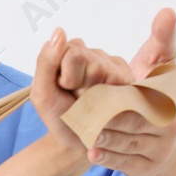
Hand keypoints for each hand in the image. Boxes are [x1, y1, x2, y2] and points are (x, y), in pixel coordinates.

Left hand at [31, 27, 135, 165]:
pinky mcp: (131, 82)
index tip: (64, 90)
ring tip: (92, 105)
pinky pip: (123, 86)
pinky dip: (112, 102)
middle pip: (92, 62)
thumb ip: (46, 62)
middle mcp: (95, 54)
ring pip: (109, 74)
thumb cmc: (61, 117)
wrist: (80, 142)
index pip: (72, 53)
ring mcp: (116, 66)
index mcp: (71, 52)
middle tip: (78, 101)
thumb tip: (59, 32)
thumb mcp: (43, 94)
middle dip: (82, 87)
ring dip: (97, 95)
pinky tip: (106, 108)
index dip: (67, 78)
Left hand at [89, 6, 175, 175]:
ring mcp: (159, 148)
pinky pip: (126, 162)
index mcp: (171, 96)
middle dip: (112, 117)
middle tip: (86, 114)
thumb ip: (161, 40)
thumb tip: (167, 11)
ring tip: (87, 136)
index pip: (153, 91)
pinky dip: (109, 158)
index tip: (120, 80)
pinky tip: (92, 154)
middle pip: (136, 120)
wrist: (169, 145)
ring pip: (129, 143)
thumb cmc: (158, 98)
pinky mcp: (147, 168)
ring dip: (107, 139)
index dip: (131, 89)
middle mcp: (169, 123)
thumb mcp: (161, 67)